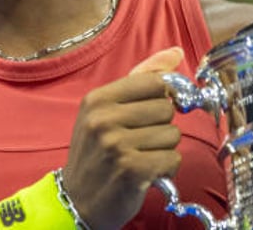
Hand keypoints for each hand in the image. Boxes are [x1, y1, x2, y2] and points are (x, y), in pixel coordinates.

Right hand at [62, 47, 184, 229]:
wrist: (76, 200)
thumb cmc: (96, 154)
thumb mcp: (106, 112)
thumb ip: (141, 80)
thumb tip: (175, 53)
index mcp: (97, 99)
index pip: (153, 82)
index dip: (162, 98)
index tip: (153, 113)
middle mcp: (103, 118)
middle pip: (166, 108)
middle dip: (161, 128)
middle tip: (140, 142)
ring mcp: (116, 144)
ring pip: (173, 135)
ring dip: (164, 150)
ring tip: (141, 157)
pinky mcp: (132, 169)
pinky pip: (173, 159)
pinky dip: (166, 169)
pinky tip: (147, 173)